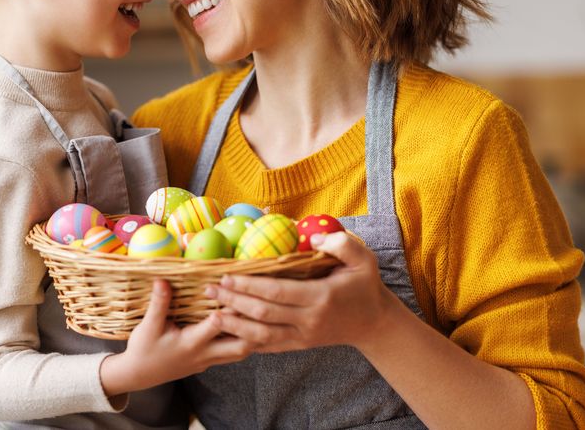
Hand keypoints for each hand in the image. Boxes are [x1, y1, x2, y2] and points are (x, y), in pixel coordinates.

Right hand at [99, 279, 251, 396]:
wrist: (139, 375)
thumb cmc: (143, 349)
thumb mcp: (148, 326)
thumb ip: (159, 303)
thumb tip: (162, 280)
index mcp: (191, 343)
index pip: (217, 326)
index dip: (227, 308)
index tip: (234, 290)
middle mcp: (205, 354)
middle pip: (241, 345)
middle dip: (252, 326)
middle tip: (259, 305)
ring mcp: (209, 360)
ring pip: (241, 352)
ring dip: (252, 335)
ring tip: (258, 315)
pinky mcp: (208, 362)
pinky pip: (233, 354)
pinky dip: (244, 341)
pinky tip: (247, 328)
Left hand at [205, 232, 399, 353]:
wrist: (375, 323)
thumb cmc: (365, 286)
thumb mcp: (363, 259)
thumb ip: (341, 244)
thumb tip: (314, 237)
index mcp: (320, 297)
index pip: (277, 292)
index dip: (249, 285)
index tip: (227, 276)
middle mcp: (309, 320)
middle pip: (263, 314)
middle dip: (233, 302)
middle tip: (209, 290)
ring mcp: (303, 336)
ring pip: (262, 335)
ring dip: (234, 325)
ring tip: (212, 314)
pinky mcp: (300, 345)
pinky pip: (269, 346)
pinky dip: (247, 341)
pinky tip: (228, 333)